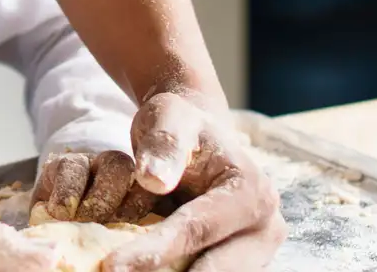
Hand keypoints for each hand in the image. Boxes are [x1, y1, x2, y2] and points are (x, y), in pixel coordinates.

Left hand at [32, 93, 284, 271]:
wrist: (198, 138)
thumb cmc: (180, 125)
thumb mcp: (170, 119)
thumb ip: (164, 145)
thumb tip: (154, 180)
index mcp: (251, 192)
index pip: (197, 229)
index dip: (153, 251)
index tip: (111, 265)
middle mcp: (265, 228)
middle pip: (212, 268)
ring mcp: (258, 250)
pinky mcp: (244, 263)